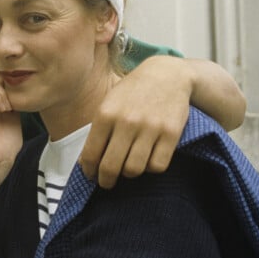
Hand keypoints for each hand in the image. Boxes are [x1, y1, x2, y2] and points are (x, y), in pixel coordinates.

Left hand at [80, 57, 190, 188]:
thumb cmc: (134, 91)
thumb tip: (87, 161)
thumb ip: (99, 129)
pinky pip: (157, 165)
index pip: (91, 154)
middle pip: (111, 167)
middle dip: (106, 180)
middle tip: (107, 182)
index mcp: (106, 114)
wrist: (168, 75)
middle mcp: (127, 122)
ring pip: (134, 169)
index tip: (91, 175)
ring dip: (129, 173)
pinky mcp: (171, 134)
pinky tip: (148, 159)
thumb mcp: (110, 102)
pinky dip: (151, 167)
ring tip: (128, 168)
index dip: (89, 170)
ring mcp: (150, 128)